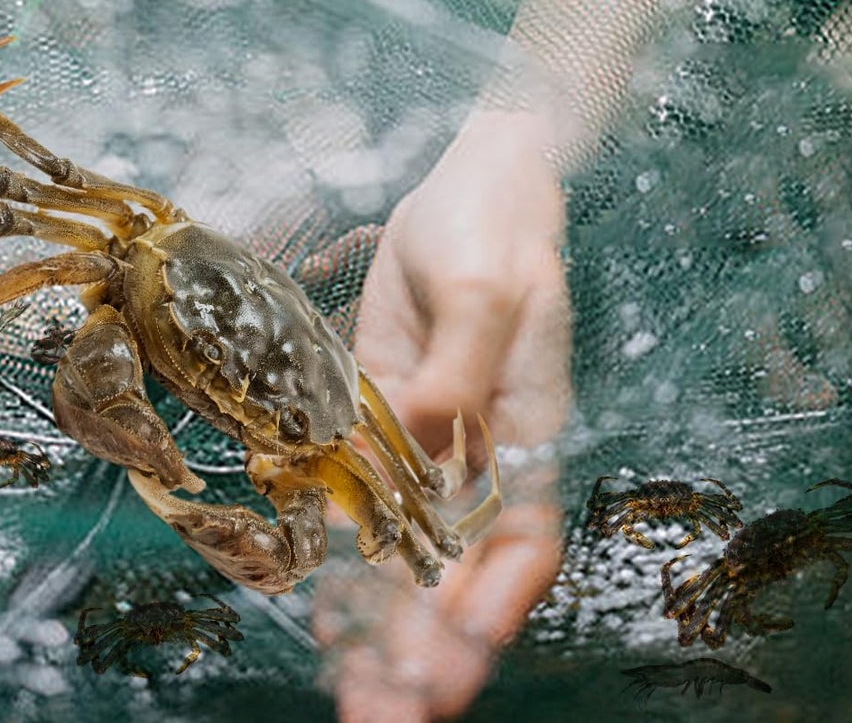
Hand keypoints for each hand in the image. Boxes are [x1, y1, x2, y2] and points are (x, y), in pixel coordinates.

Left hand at [317, 109, 571, 721]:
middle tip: (383, 714)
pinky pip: (370, 494)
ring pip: (414, 545)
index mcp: (526, 426)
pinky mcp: (387, 408)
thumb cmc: (497, 230)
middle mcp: (481, 448)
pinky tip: (326, 602)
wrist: (473, 183)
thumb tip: (428, 433)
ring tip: (352, 690)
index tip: (453, 663)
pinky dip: (352, 550)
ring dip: (387, 618)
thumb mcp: (485, 286)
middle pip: (463, 564)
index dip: (492, 605)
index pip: (521, 536)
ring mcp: (433, 433)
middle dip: (430, 645)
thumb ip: (460, 365)